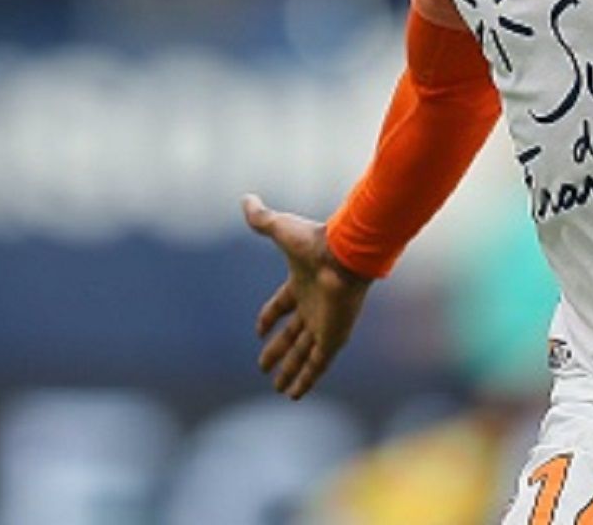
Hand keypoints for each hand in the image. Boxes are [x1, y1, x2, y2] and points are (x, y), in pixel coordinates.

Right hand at [243, 194, 371, 398]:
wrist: (346, 255)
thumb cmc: (315, 243)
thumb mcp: (281, 229)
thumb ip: (262, 219)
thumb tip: (246, 199)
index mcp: (301, 284)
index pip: (282, 306)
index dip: (269, 318)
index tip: (259, 330)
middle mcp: (313, 306)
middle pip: (293, 335)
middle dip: (279, 351)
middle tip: (263, 367)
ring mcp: (324, 324)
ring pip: (304, 355)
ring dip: (291, 372)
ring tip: (279, 390)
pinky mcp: (333, 338)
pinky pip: (317, 366)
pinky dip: (305, 380)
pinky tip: (293, 394)